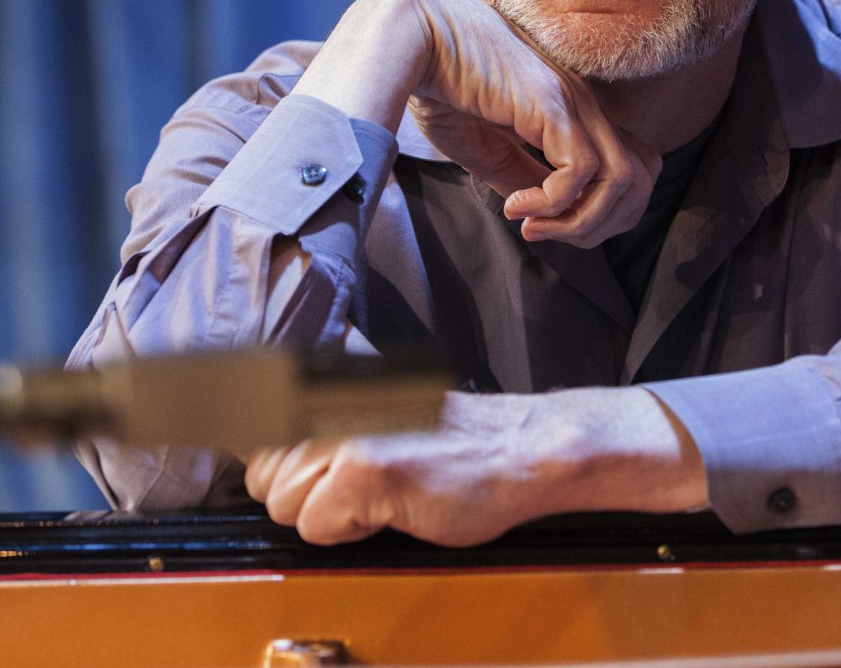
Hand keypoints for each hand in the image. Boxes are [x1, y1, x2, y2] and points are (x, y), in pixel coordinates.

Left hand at [244, 388, 706, 546]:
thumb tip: (248, 441)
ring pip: (285, 505)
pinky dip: (350, 532)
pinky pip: (316, 527)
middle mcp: (335, 396)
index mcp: (335, 379)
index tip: (258, 444)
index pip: (249, 414)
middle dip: (304, 495)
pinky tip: (393, 507)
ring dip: (328, 514)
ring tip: (382, 491)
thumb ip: (318, 419)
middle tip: (362, 483)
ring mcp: (348, 430)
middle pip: (264, 476)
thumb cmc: (454, 442)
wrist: (521, 450)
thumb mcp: (378, 413)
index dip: (256, 448)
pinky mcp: (366, 469)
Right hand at [291, 0, 658, 246]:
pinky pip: (582, 171)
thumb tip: (543, 214)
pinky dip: (553, 204)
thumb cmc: (441, 84)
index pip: (633, 167)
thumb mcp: (485, 145)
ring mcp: (574, 102)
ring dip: (581, 221)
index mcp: (575, 111)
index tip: (546, 224)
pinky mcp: (553, 105)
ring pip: (624, 179)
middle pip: (642, 176)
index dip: (601, 211)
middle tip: (547, 233)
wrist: (417, 35)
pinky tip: (516, 207)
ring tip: (532, 226)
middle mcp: (585, 105)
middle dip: (601, 224)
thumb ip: (519, 174)